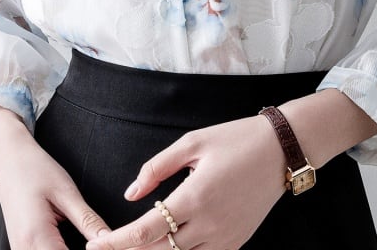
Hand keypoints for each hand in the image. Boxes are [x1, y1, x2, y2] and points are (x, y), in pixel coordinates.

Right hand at [0, 106, 111, 248]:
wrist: (10, 159)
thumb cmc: (35, 170)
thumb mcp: (67, 193)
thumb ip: (87, 220)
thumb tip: (108, 238)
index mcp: (36, 237)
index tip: (106, 245)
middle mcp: (23, 249)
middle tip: (100, 241)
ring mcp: (20, 249)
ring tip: (90, 241)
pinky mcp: (21, 246)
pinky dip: (57, 249)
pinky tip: (71, 242)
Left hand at [85, 113, 288, 249]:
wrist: (282, 149)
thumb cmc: (236, 139)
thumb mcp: (194, 142)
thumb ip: (157, 167)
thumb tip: (130, 193)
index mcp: (194, 197)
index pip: (144, 232)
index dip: (115, 244)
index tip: (94, 247)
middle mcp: (209, 225)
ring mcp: (225, 238)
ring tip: (134, 246)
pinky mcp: (237, 241)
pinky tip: (169, 243)